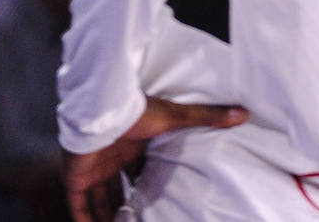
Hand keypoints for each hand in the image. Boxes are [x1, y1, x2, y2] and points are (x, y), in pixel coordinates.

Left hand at [62, 97, 248, 221]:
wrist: (102, 108)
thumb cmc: (137, 111)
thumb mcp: (175, 117)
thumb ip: (206, 117)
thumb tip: (242, 113)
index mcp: (133, 145)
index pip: (138, 170)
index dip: (146, 186)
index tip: (158, 200)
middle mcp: (112, 158)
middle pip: (118, 189)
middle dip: (126, 206)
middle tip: (138, 221)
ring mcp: (93, 169)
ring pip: (98, 201)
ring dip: (106, 217)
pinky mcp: (76, 178)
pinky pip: (78, 206)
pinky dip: (84, 219)